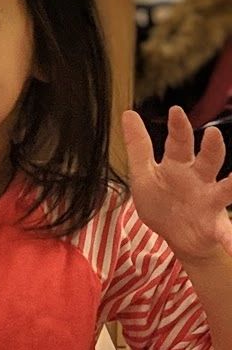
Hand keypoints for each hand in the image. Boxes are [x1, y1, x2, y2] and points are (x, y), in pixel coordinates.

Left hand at [123, 108, 231, 263]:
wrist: (175, 235)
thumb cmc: (162, 200)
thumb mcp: (144, 174)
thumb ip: (138, 146)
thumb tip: (128, 113)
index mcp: (179, 167)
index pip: (179, 143)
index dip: (178, 127)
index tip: (175, 110)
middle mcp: (199, 179)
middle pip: (208, 160)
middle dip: (212, 147)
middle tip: (212, 135)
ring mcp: (210, 201)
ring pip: (227, 188)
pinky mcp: (214, 225)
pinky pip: (226, 232)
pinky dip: (231, 239)